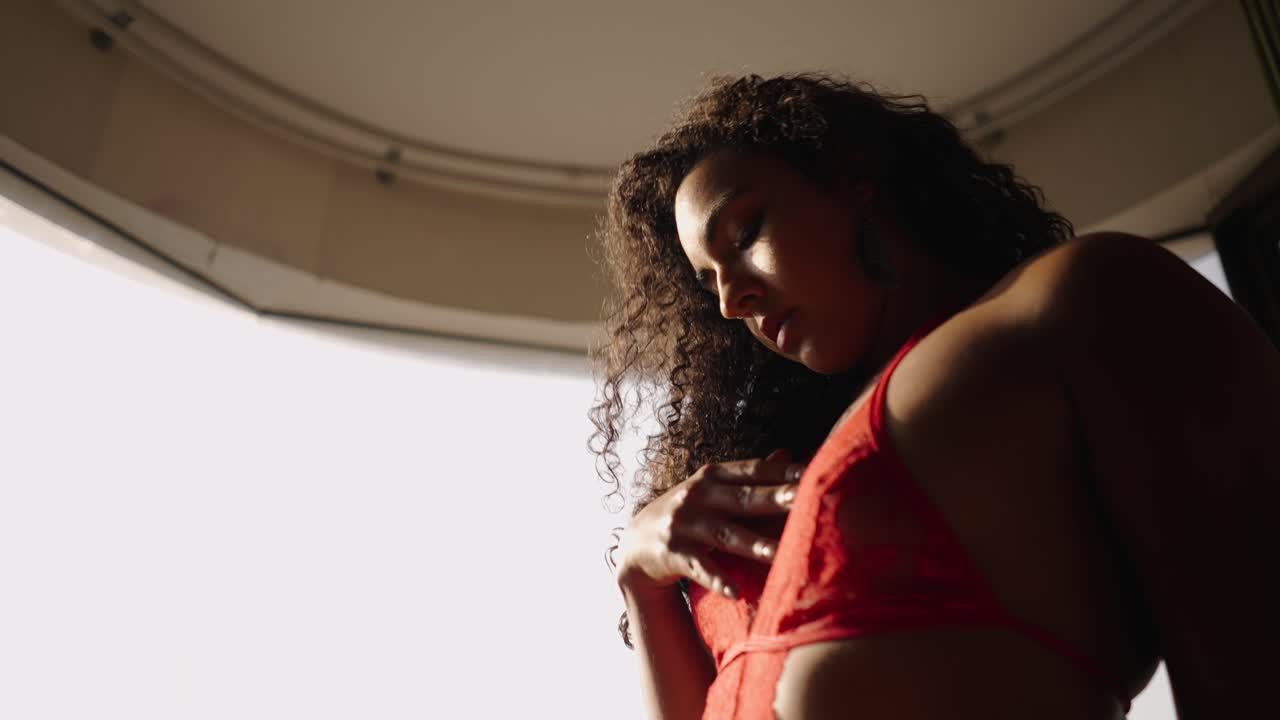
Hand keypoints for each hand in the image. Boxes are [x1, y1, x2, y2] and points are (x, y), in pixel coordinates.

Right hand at [615, 449, 803, 598]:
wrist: (637, 542)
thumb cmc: (688, 512)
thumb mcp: (712, 488)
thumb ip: (749, 475)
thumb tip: (788, 452)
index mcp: (712, 476)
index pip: (752, 471)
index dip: (781, 472)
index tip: (812, 472)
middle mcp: (698, 496)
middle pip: (743, 499)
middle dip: (773, 500)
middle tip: (803, 501)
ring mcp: (684, 524)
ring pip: (725, 535)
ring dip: (753, 544)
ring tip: (780, 553)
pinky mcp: (672, 553)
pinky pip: (699, 567)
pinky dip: (717, 580)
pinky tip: (736, 592)